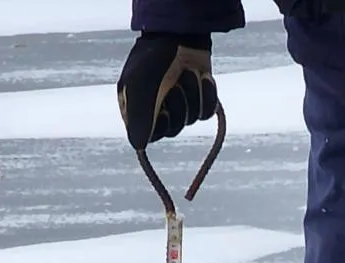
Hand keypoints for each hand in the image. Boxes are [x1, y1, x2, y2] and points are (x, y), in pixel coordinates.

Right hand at [117, 33, 216, 149]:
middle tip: (174, 84)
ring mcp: (180, 105)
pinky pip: (206, 111)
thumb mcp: (141, 85)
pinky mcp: (198, 99)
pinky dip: (207, 94)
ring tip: (186, 73)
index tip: (162, 111)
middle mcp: (157, 110)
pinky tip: (202, 77)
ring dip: (192, 95)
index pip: (147, 137)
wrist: (181, 33)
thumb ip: (139, 117)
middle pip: (172, 130)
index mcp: (137, 108)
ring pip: (191, 120)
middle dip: (178, 106)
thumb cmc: (154, 57)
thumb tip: (139, 146)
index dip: (158, 126)